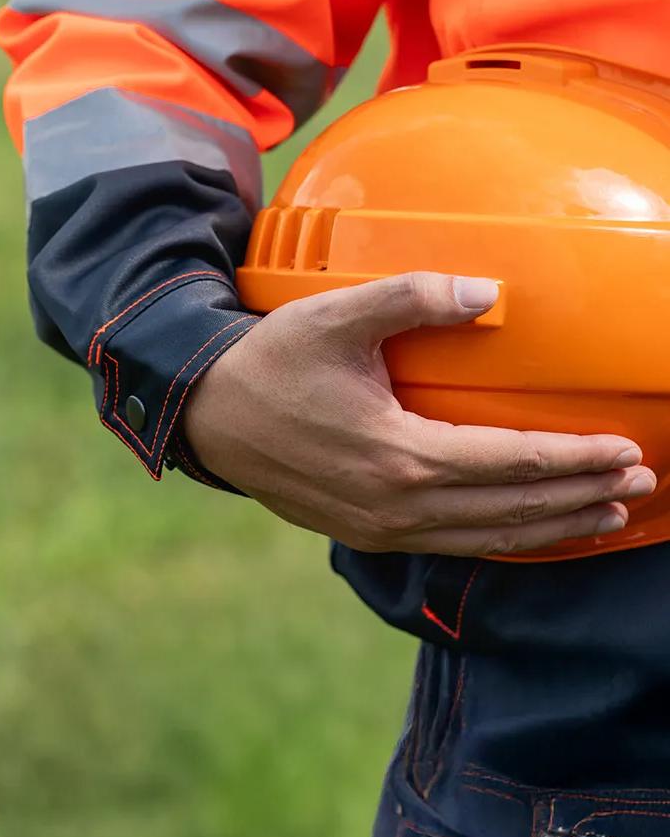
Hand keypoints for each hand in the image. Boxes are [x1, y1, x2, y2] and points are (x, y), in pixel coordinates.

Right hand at [184, 273, 653, 555]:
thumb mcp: (336, 318)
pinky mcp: (364, 534)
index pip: (511, 462)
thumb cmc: (272, 362)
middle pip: (510, 510)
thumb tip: (489, 292)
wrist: (209, 415)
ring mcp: (379, 528)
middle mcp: (396, 504)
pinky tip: (523, 530)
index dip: (573, 457)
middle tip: (636, 484)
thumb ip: (413, 298)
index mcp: (398, 453)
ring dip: (549, 527)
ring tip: (600, 516)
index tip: (625, 450)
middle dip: (579, 497)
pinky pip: (450, 544)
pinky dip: (500, 540)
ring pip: (485, 538)